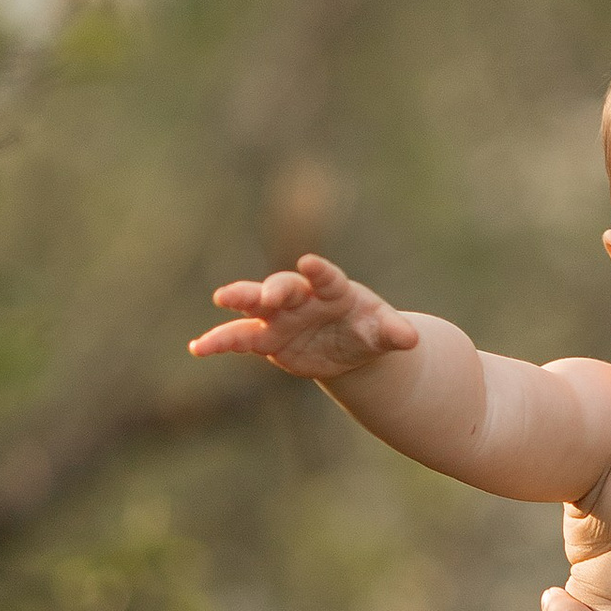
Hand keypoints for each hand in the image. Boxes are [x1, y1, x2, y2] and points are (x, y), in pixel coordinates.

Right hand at [188, 254, 418, 383]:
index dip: (319, 271)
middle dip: (275, 289)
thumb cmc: (368, 330)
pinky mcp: (265, 338)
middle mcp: (302, 297)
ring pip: (254, 306)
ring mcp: (280, 317)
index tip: (310, 263)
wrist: (349, 347)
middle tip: (267, 296)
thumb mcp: (383, 333)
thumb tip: (412, 339)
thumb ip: (394, 333)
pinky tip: (198, 347)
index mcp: (334, 290)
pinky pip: (239, 338)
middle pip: (284, 287)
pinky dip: (219, 342)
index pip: (327, 277)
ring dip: (240, 301)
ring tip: (222, 299)